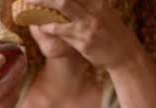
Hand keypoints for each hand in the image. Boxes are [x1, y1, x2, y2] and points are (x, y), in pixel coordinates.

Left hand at [26, 0, 144, 70]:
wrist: (125, 53)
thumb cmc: (112, 31)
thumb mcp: (105, 11)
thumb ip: (91, 3)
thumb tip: (69, 0)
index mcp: (98, 2)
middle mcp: (94, 11)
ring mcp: (88, 27)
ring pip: (62, 13)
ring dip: (43, 9)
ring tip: (30, 6)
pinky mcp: (84, 42)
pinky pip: (61, 32)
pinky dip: (48, 28)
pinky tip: (42, 26)